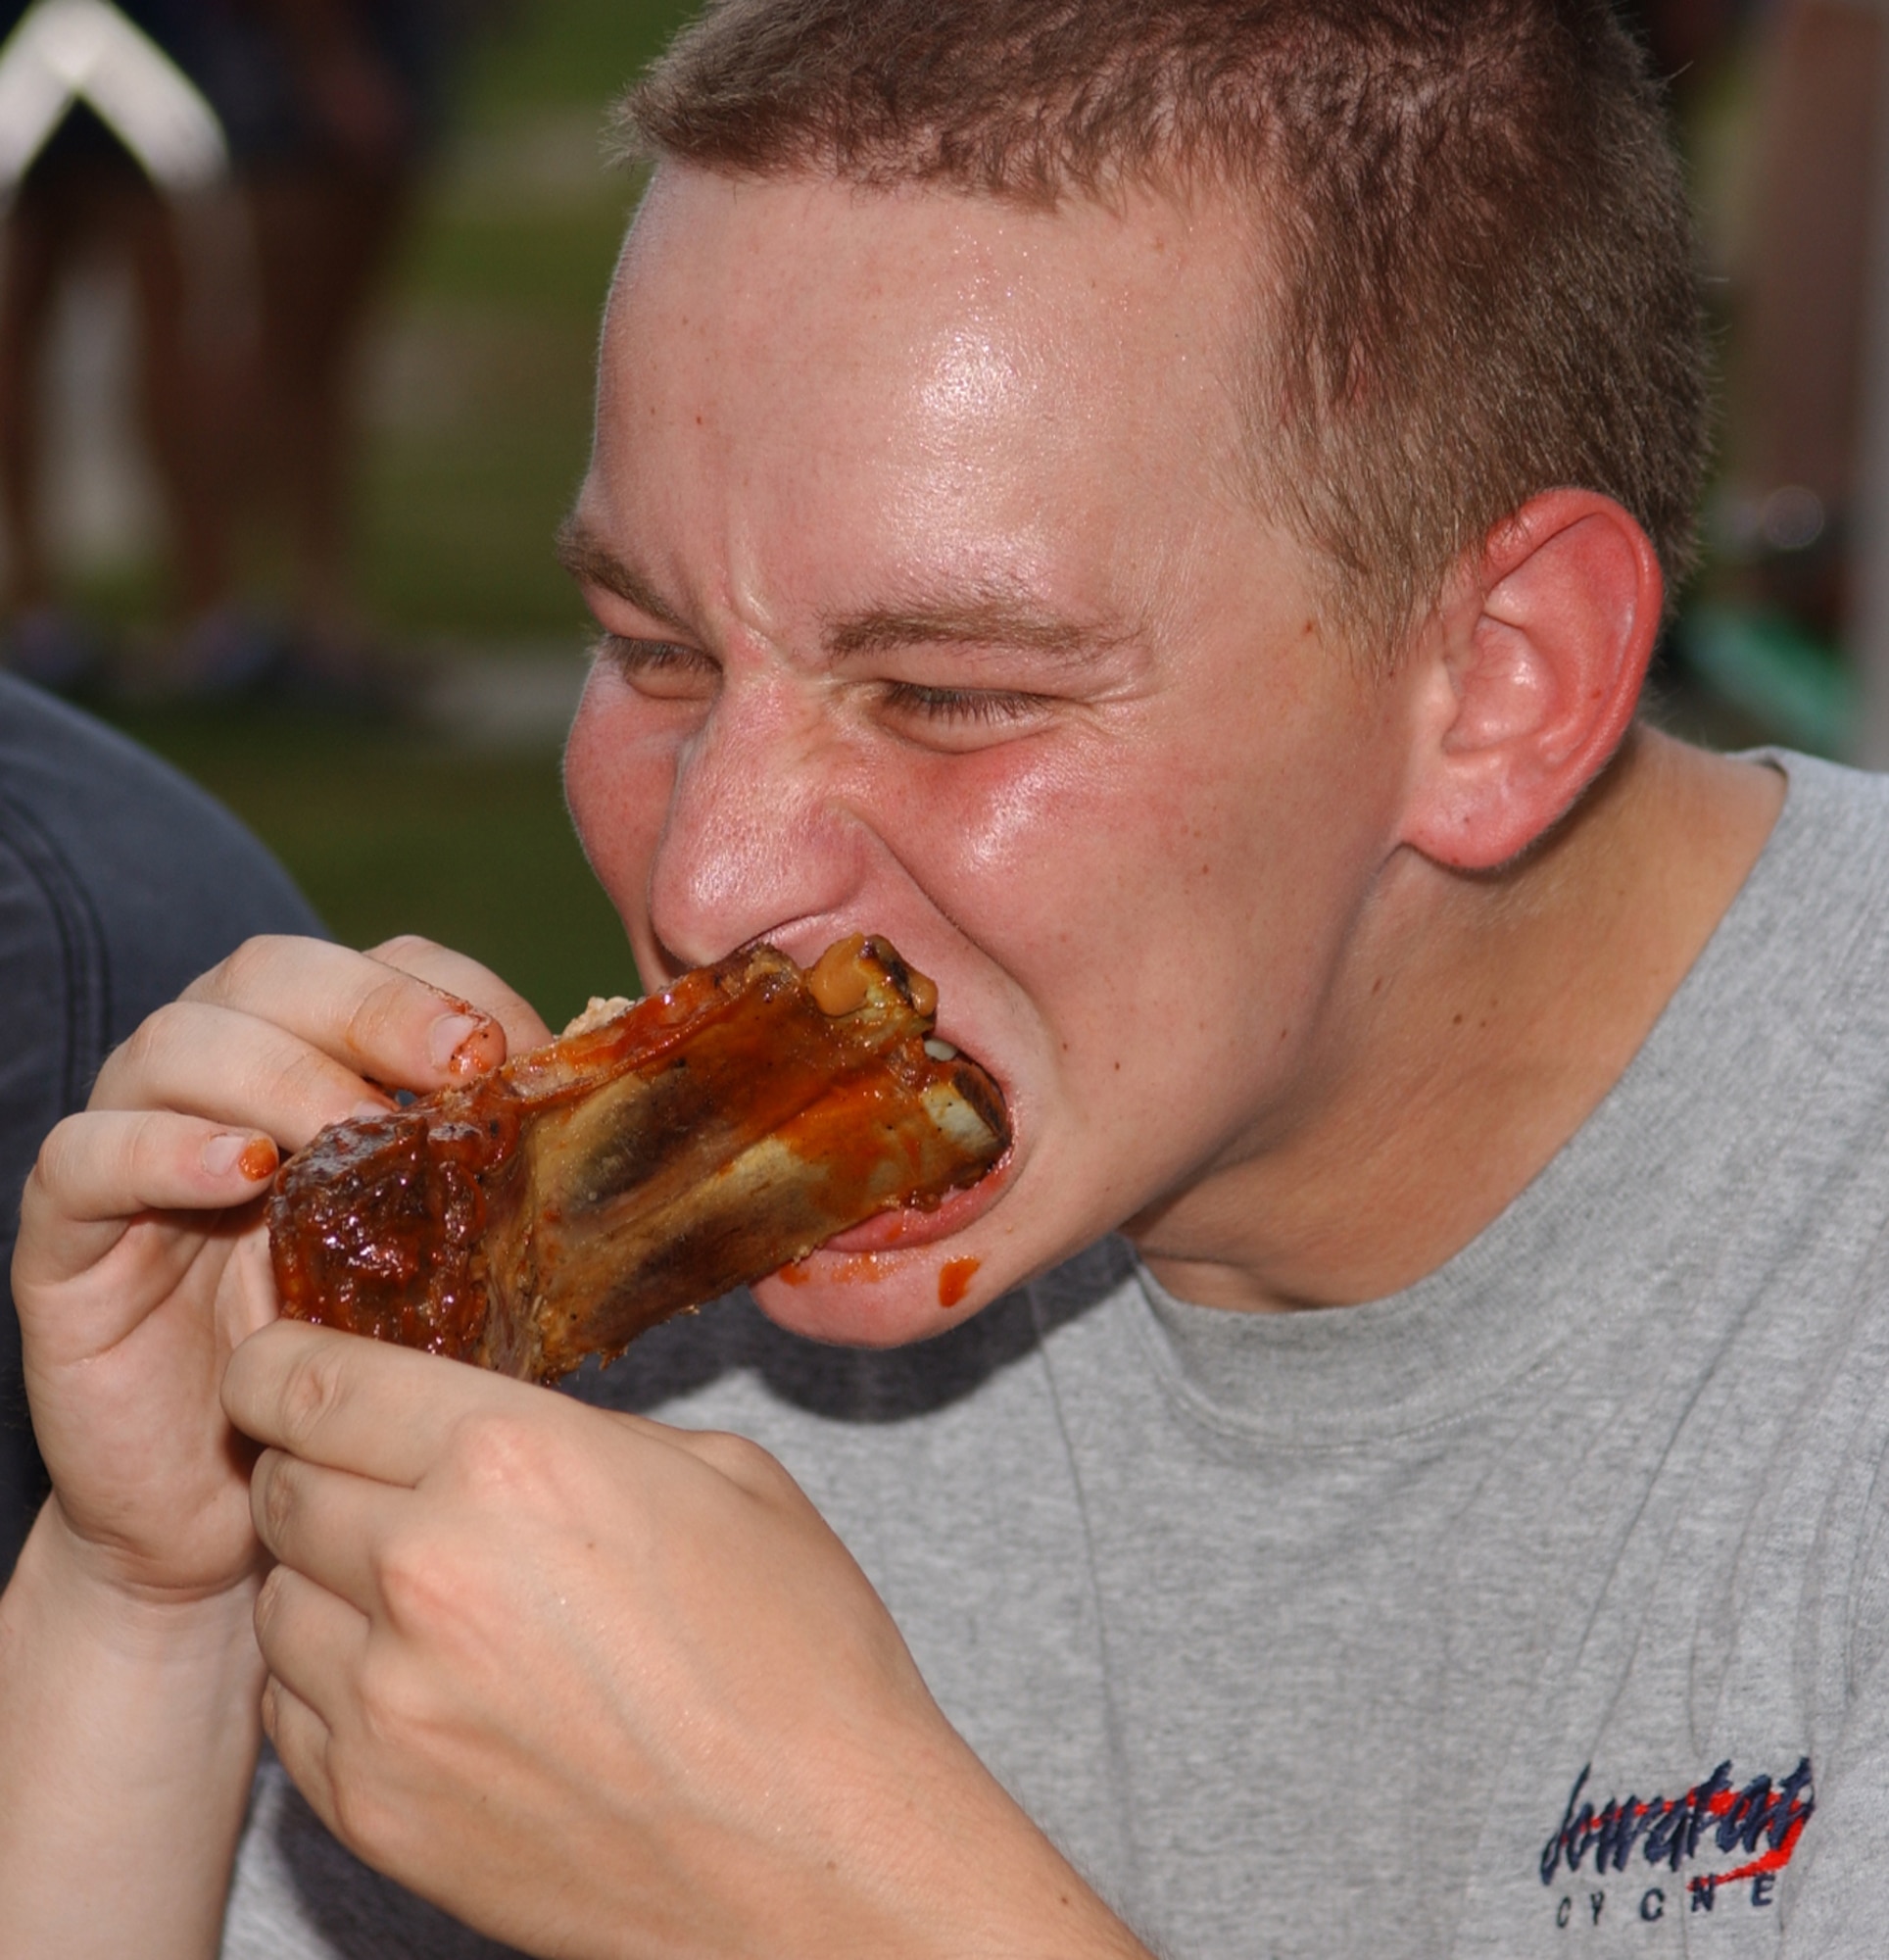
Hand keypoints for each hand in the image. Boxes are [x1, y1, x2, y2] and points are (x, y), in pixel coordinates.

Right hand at [12, 934, 546, 1605]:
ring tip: (352, 1131)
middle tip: (456, 1064)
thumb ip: (497, 1188)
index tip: (516, 1049)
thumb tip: (601, 1125)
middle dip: (370, 1002)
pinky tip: (242, 1171)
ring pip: (173, 1043)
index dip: (444, 989)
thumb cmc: (363, 1380)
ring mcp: (135, 1157)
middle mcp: (219, 1089)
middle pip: (267, 974)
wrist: (244, 1528)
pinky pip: (83, 1157)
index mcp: (318, 1072)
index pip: (372, 967)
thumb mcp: (447, 1268)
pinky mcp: (65, 1243)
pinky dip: (161, 1147)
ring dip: (277, 1071)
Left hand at [225, 1321, 1146, 1958]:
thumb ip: (580, 1434)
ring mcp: (388, 1701)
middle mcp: (426, 1568)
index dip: (276, 1365)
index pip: (312, 1382)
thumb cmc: (799, 1661)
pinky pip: (294, 1709)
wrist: (817, 1863)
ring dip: (331, 1582)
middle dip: (324, 1472)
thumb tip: (493, 1433)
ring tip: (435, 1600)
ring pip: (278, 1600)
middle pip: (283, 1486)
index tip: (275, 1368)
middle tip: (389, 1488)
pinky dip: (339, 1683)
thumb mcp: (724, 1474)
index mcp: (514, 1460)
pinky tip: (434, 1684)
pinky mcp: (374, 1809)